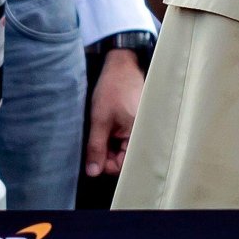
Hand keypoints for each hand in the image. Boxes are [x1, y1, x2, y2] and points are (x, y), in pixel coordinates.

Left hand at [85, 48, 143, 179]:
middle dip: (108, 154)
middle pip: (125, 157)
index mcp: (139, 134)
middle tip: (94, 140)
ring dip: (111, 144)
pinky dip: (115, 136)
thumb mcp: (99, 120)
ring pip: (125, 148)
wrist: (122, 65)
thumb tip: (93, 172)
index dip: (106, 164)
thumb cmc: (112, 90)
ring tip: (101, 129)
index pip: (124, 164)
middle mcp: (145, 133)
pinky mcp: (139, 122)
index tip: (93, 156)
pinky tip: (108, 125)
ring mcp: (143, 128)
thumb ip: (96, 147)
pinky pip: (127, 137)